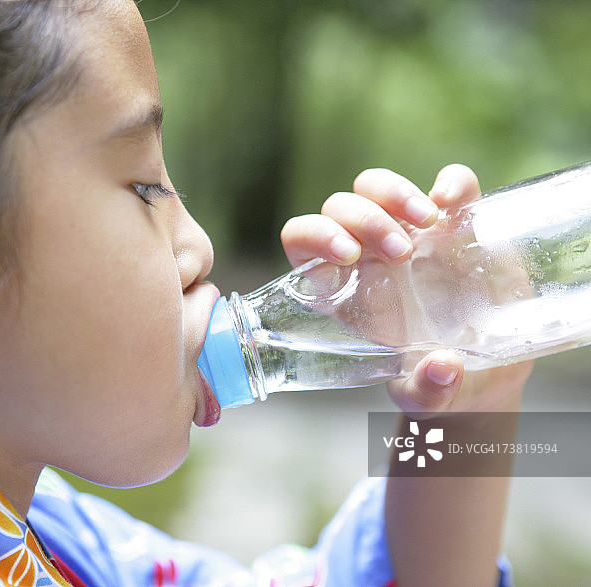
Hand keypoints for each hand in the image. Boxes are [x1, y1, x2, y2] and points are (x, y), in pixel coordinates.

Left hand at [280, 164, 531, 416]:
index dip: (314, 236)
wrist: (482, 378)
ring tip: (431, 222)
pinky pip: (449, 185)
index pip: (301, 242)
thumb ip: (428, 391)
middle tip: (402, 252)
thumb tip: (444, 366)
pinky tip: (456, 200)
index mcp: (344, 290)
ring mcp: (412, 235)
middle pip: (339, 208)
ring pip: (376, 187)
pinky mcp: (458, 227)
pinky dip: (452, 181)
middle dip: (365, 219)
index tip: (347, 254)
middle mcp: (369, 255)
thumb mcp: (426, 400)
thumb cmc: (433, 384)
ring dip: (396, 194)